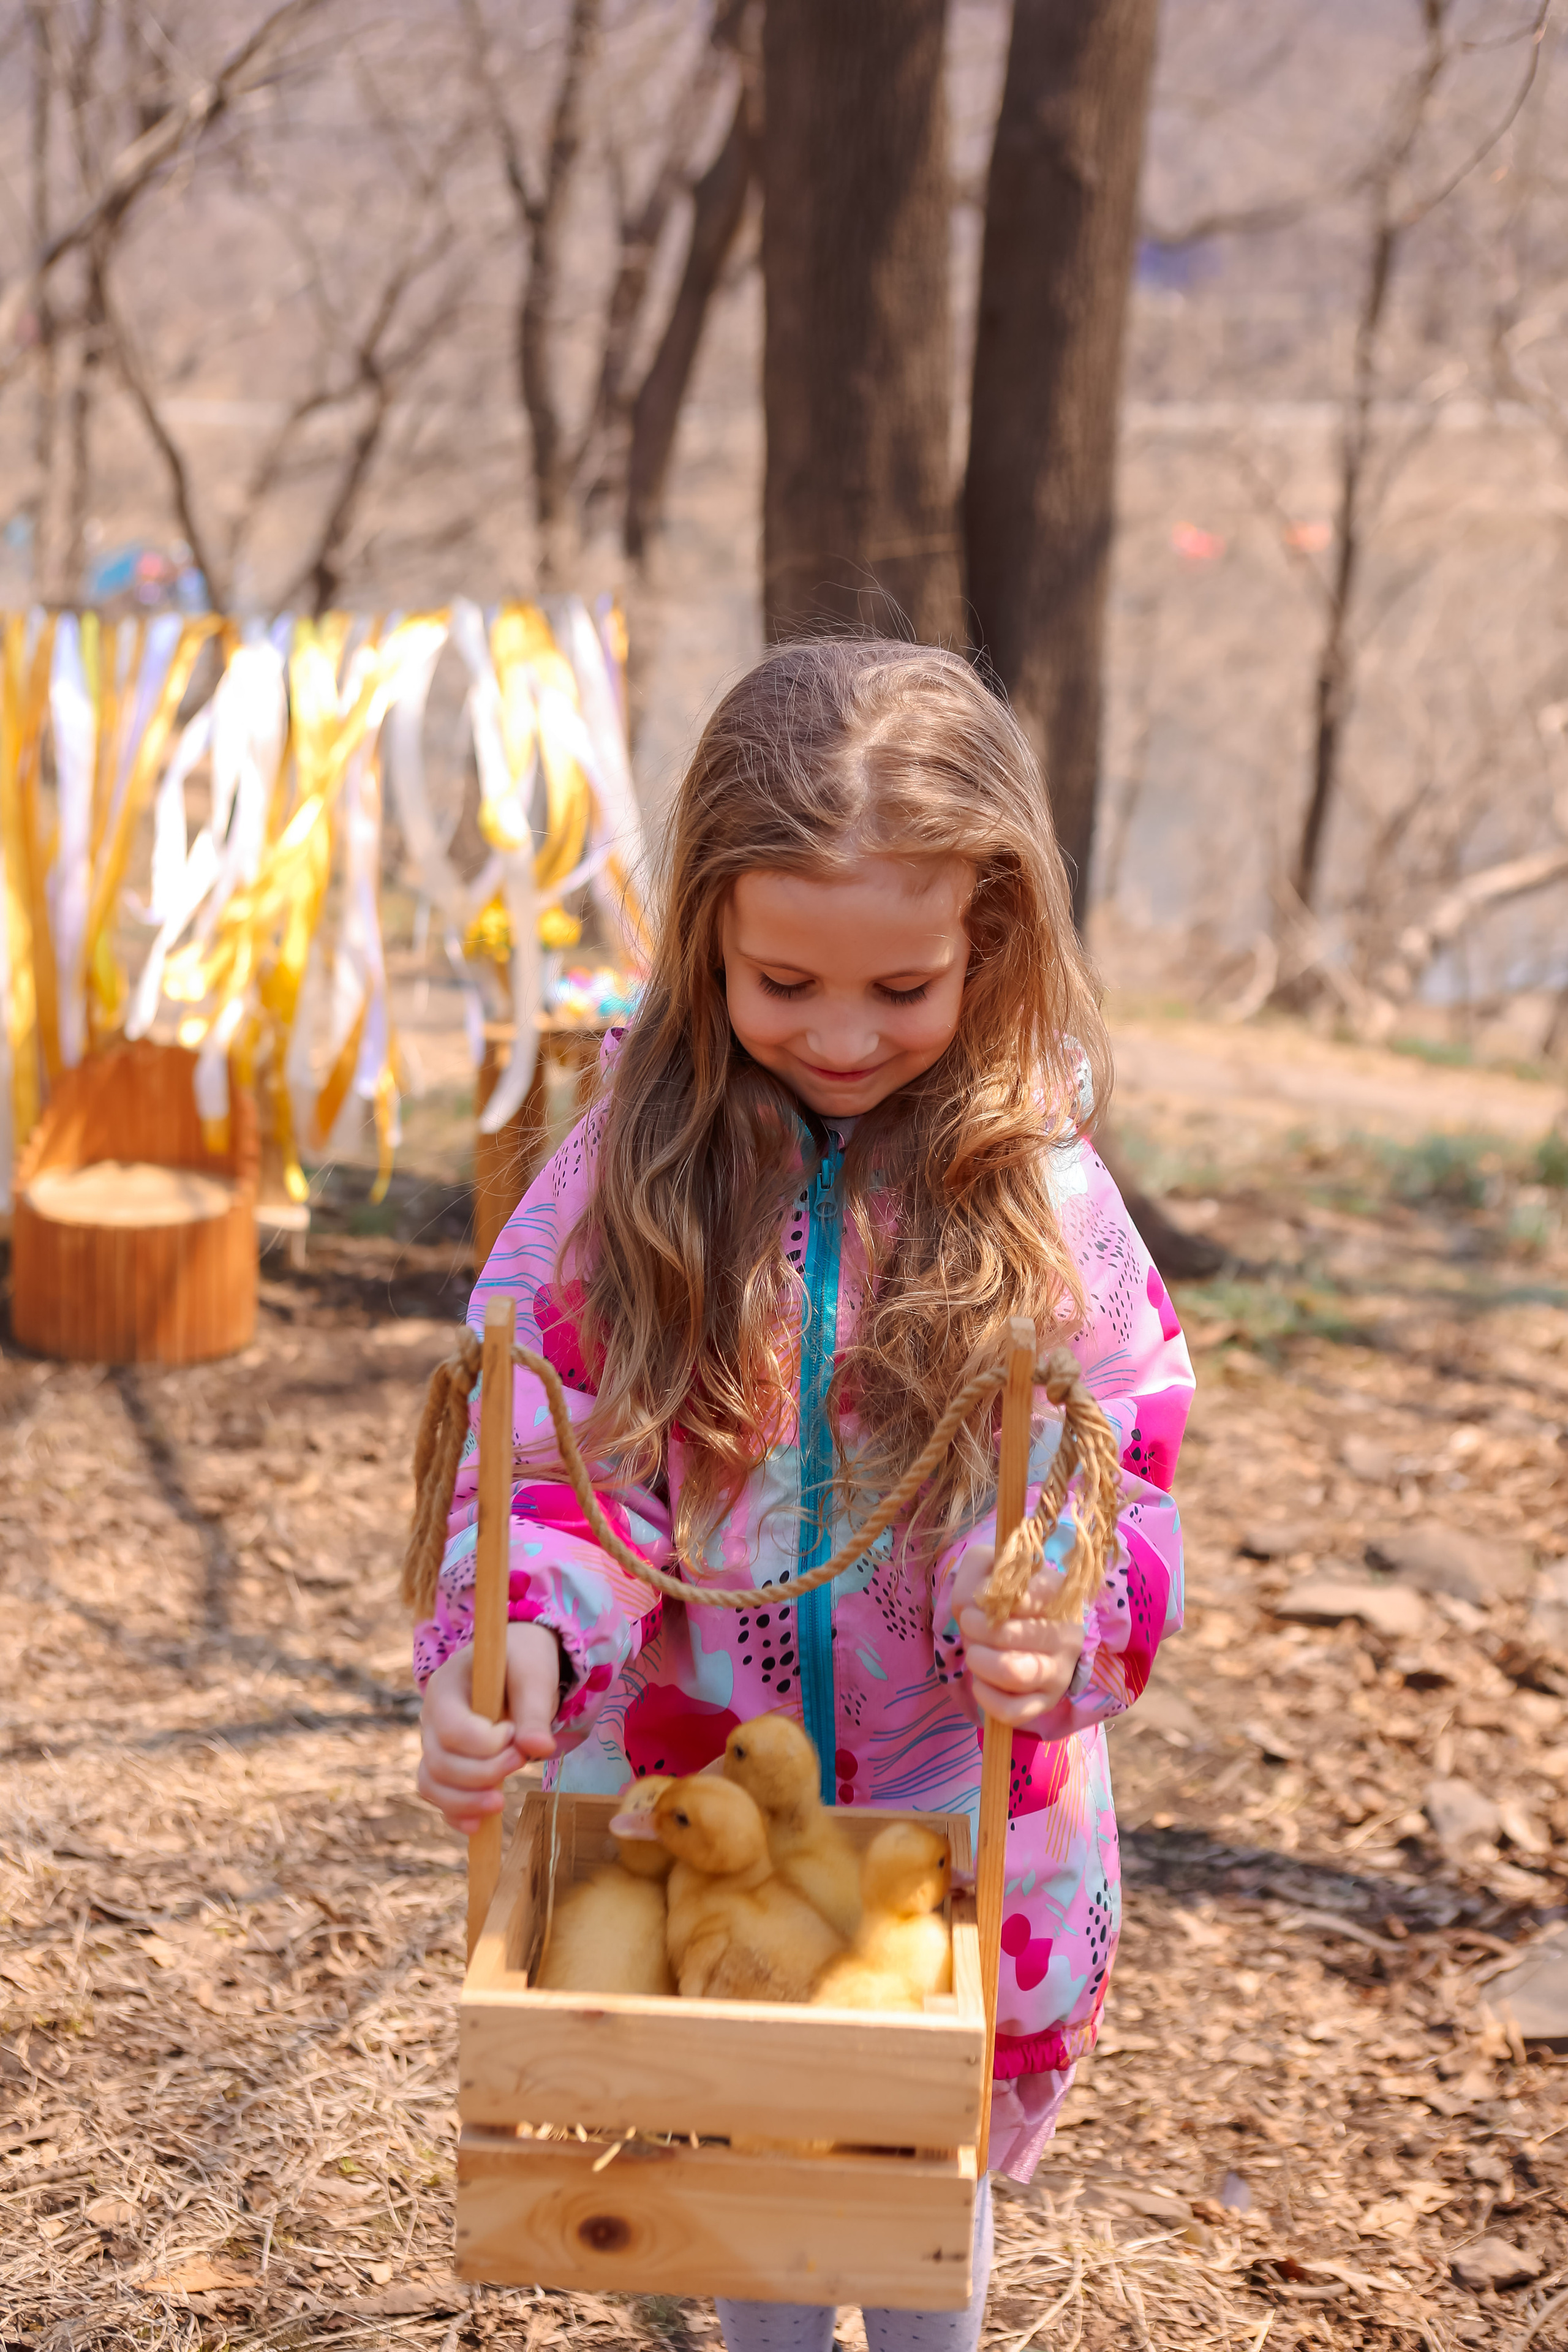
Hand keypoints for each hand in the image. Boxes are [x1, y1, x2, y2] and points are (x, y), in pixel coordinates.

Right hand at [417, 1622, 561, 1833]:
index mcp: (446, 1687)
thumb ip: (534, 1710)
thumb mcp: (534, 1675)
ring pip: (432, 1783)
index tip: (515, 1734)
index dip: (484, 1744)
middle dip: (481, 1774)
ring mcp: (434, 1743)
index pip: (451, 1729)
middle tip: (520, 1762)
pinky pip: (439, 1796)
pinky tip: (479, 1825)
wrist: (518, 1664)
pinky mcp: (445, 1766)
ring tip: (500, 1803)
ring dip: (465, 1801)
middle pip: (440, 1761)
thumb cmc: (524, 1662)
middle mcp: (431, 1717)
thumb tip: (540, 1749)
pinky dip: (456, 1813)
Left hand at [950, 1542, 1084, 1726]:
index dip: (990, 1597)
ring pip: (1012, 1672)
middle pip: (1009, 1635)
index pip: (1024, 1595)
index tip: (980, 1597)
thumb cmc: (1005, 1595)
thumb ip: (979, 1572)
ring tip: (974, 1651)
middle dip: (975, 1629)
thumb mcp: (989, 1568)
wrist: (1025, 1628)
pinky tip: (980, 1681)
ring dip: (978, 1660)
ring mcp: (1060, 1673)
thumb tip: (983, 1599)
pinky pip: (1011, 1711)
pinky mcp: (1046, 1703)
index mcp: (1060, 1596)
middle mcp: (1068, 1636)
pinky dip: (985, 1696)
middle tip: (968, 1622)